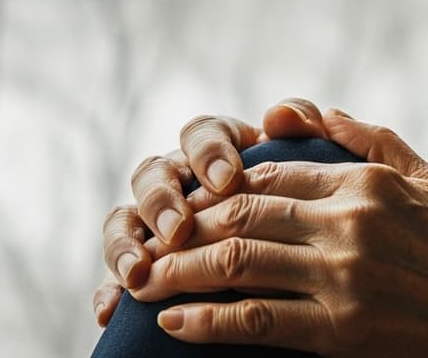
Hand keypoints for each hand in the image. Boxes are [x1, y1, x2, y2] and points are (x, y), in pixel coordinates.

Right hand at [98, 98, 328, 308]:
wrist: (307, 270)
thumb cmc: (311, 215)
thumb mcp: (318, 170)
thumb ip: (304, 131)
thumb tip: (279, 115)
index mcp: (220, 152)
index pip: (201, 134)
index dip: (207, 151)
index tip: (227, 178)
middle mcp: (181, 184)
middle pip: (152, 174)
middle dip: (161, 200)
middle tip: (179, 230)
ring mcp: (156, 227)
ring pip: (123, 220)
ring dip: (124, 243)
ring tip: (138, 272)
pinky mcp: (144, 270)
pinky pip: (115, 278)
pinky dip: (109, 293)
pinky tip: (111, 312)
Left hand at [130, 105, 427, 357]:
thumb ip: (365, 137)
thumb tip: (301, 110)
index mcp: (367, 181)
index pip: (270, 172)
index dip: (218, 185)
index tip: (187, 200)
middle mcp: (350, 222)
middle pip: (242, 212)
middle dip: (185, 224)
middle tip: (147, 235)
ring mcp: (344, 278)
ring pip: (239, 262)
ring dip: (180, 270)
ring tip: (141, 278)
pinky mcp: (342, 331)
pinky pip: (258, 320)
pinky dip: (208, 320)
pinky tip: (174, 323)